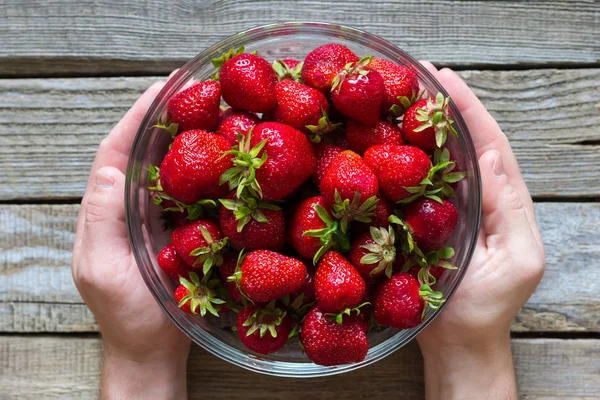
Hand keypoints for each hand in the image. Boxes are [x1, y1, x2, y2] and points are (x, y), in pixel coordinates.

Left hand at [72, 79, 189, 398]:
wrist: (155, 353)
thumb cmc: (131, 318)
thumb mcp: (106, 269)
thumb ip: (103, 219)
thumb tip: (113, 169)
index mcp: (104, 213)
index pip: (115, 154)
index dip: (137, 118)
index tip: (164, 88)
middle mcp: (129, 209)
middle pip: (143, 153)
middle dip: (164, 118)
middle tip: (196, 90)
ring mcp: (156, 220)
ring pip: (169, 169)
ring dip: (187, 138)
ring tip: (213, 110)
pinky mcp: (182, 232)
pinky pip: (192, 194)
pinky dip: (205, 171)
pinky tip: (225, 156)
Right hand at [416, 64, 544, 398]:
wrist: (456, 343)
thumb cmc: (487, 308)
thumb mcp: (516, 261)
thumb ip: (509, 210)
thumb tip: (488, 157)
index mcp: (504, 201)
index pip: (489, 143)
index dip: (469, 109)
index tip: (444, 79)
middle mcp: (474, 198)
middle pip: (459, 143)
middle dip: (440, 109)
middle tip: (413, 77)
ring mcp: (444, 210)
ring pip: (431, 161)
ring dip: (415, 129)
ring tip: (393, 99)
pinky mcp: (417, 224)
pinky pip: (407, 186)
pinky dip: (396, 162)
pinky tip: (377, 145)